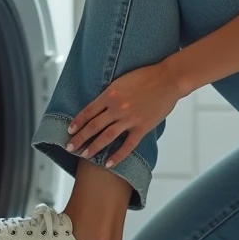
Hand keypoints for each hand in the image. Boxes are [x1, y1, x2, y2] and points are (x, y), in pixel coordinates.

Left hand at [64, 62, 181, 167]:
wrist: (168, 79)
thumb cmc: (146, 76)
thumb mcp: (121, 81)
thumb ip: (110, 94)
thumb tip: (98, 107)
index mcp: (110, 94)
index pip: (88, 111)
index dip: (77, 122)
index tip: (69, 131)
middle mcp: (117, 108)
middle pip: (93, 126)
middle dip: (80, 138)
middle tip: (69, 147)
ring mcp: (130, 119)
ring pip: (107, 137)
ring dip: (93, 147)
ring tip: (84, 155)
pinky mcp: (142, 127)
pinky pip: (127, 145)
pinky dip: (117, 155)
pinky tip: (109, 163)